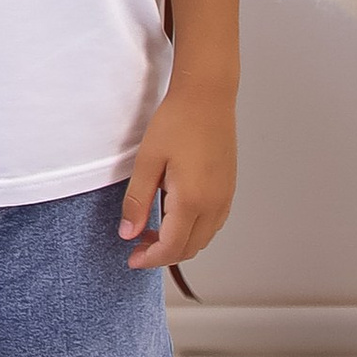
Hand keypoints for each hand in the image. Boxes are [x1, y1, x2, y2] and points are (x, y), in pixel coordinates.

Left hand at [118, 77, 238, 269]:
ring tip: (151, 230)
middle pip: (189, 248)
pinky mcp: (228, 189)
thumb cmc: (177, 122)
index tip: (131, 259)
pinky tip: (173, 215)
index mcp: (192, 201)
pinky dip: (192, 230)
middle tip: (137, 245)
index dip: (149, 259)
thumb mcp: (147, 161)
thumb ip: (137, 201)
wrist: (207, 97)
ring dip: (178, 243)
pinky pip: (212, 223)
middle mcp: (214, 205)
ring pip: (203, 238)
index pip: (171, 247)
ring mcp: (225, 197)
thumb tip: (128, 233)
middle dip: (162, 254)